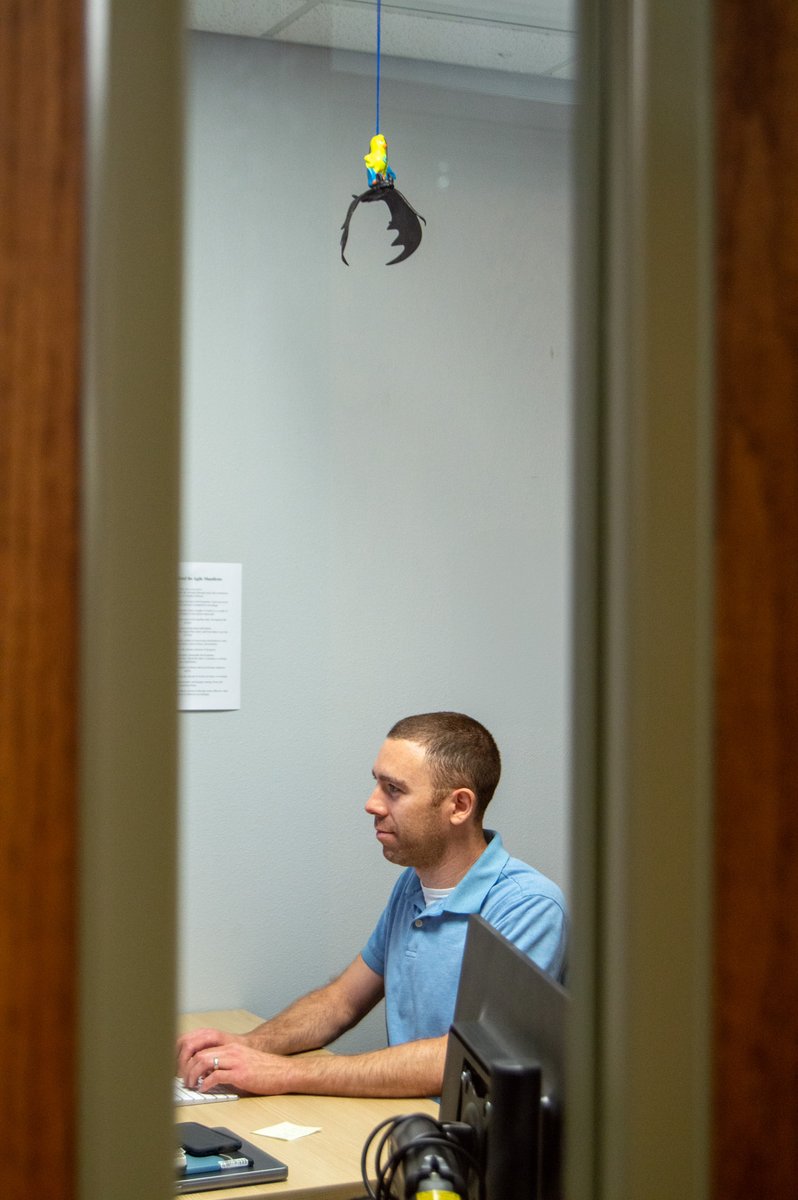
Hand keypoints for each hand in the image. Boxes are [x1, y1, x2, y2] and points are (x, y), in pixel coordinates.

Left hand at [181, 1040, 297, 1095]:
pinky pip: (217, 1076)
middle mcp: (231, 1051)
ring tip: (192, 1085)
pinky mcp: (240, 1074)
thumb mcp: (244, 1062)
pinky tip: (204, 1089)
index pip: (203, 1049)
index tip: (186, 1072)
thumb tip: (209, 1078)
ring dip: (194, 1075)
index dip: (190, 1061)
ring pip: (204, 1062)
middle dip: (187, 1069)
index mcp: (231, 1048)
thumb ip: (227, 1066)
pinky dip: (206, 1083)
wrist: (284, 1072)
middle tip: (185, 1081)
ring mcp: (236, 1062)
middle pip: (200, 1054)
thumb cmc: (266, 1070)